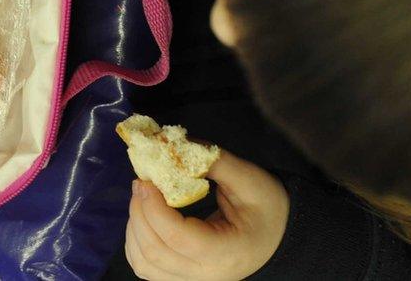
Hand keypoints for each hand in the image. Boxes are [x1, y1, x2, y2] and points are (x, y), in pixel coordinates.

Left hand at [124, 150, 288, 280]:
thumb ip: (212, 161)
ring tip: (141, 199)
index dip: (153, 207)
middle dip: (139, 212)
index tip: (147, 179)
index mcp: (227, 252)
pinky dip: (134, 243)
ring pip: (144, 264)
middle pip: (154, 252)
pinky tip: (142, 219)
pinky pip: (146, 268)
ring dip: (133, 228)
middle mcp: (207, 275)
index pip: (176, 236)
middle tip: (140, 183)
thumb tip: (174, 144)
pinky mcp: (181, 278)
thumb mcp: (249, 178)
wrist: (277, 235)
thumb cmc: (267, 207)